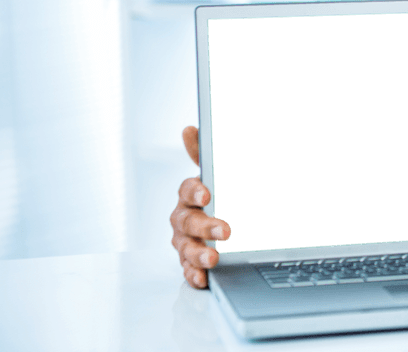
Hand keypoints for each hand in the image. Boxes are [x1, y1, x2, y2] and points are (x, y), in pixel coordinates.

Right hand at [171, 125, 229, 288]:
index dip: (196, 191)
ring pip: (186, 248)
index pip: (187, 190)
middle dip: (205, 226)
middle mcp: (183, 218)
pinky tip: (203, 278)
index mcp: (189, 194)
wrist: (219, 219)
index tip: (208, 194)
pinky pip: (188, 270)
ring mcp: (184, 241)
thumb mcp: (216, 175)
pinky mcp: (189, 262)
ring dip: (199, 253)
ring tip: (214, 258)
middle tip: (225, 231)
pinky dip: (194, 274)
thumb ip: (203, 154)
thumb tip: (189, 129)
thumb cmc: (216, 195)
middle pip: (188, 222)